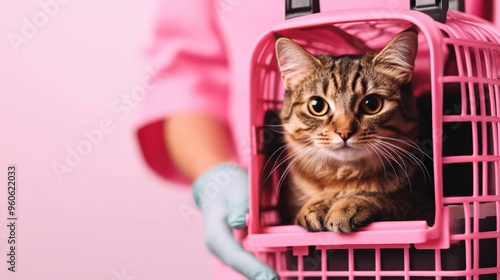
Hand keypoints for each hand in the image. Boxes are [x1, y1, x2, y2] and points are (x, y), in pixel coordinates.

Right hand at [193, 163, 277, 279]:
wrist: (218, 186)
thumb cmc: (228, 187)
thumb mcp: (234, 190)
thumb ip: (238, 206)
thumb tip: (240, 222)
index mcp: (216, 234)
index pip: (235, 255)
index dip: (252, 268)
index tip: (269, 278)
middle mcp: (220, 247)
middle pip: (240, 266)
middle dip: (258, 276)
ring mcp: (227, 250)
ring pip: (244, 267)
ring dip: (260, 274)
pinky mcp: (236, 250)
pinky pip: (249, 262)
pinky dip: (260, 268)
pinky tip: (273, 274)